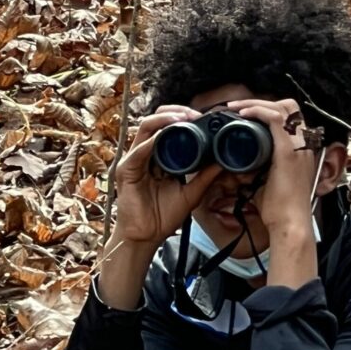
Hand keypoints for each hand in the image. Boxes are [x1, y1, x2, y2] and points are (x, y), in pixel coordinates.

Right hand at [111, 105, 223, 248]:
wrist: (146, 237)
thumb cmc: (163, 216)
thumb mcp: (191, 193)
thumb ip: (206, 177)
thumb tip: (224, 161)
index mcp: (158, 155)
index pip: (168, 126)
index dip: (184, 117)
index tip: (204, 118)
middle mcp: (145, 153)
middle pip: (156, 120)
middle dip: (176, 112)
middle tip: (196, 115)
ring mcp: (134, 160)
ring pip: (146, 127)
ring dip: (165, 119)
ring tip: (184, 118)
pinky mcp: (126, 170)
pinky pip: (139, 150)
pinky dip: (152, 141)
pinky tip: (165, 136)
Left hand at [227, 98, 319, 234]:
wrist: (290, 224)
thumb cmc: (280, 209)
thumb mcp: (268, 182)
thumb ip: (258, 169)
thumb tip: (238, 164)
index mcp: (302, 149)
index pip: (289, 116)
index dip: (267, 110)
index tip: (244, 114)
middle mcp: (305, 143)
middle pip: (288, 106)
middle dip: (261, 102)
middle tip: (237, 108)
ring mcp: (299, 145)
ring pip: (281, 107)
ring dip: (255, 103)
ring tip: (235, 108)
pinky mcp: (289, 151)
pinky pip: (275, 118)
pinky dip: (258, 111)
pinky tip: (243, 114)